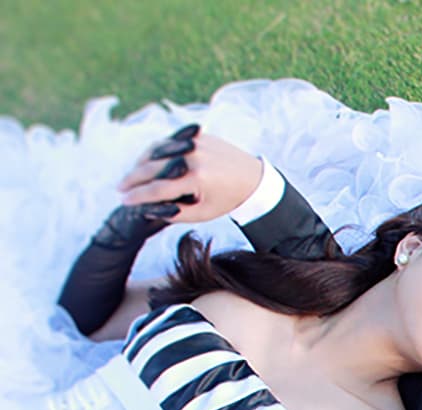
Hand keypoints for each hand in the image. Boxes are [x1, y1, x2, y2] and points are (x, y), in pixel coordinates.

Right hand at [117, 126, 264, 224]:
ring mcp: (195, 143)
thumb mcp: (203, 213)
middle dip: (132, 179)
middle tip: (120, 188)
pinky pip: (169, 142)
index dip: (138, 196)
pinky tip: (145, 161)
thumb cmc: (228, 200)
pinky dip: (155, 151)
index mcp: (196, 178)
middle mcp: (193, 157)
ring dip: (140, 163)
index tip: (123, 202)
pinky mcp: (198, 135)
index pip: (157, 189)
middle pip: (152, 168)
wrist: (254, 179)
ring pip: (157, 151)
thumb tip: (147, 209)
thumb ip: (175, 213)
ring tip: (131, 176)